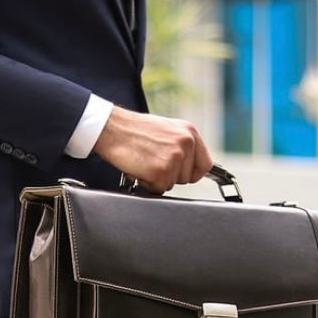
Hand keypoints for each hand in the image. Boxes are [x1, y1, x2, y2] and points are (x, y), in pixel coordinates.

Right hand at [92, 107, 212, 193]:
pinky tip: (140, 168)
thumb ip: (181, 145)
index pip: (205, 165)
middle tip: (153, 161)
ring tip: (145, 161)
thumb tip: (189, 165)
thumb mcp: (167, 130)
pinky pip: (159, 189)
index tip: (181, 174)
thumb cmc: (134, 130)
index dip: (192, 173)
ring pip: (172, 184)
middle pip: (187, 178)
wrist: (112, 128)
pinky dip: (147, 183)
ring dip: (157, 179)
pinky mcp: (161, 170)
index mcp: (190, 132)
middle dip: (170, 175)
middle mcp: (186, 143)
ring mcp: (175, 157)